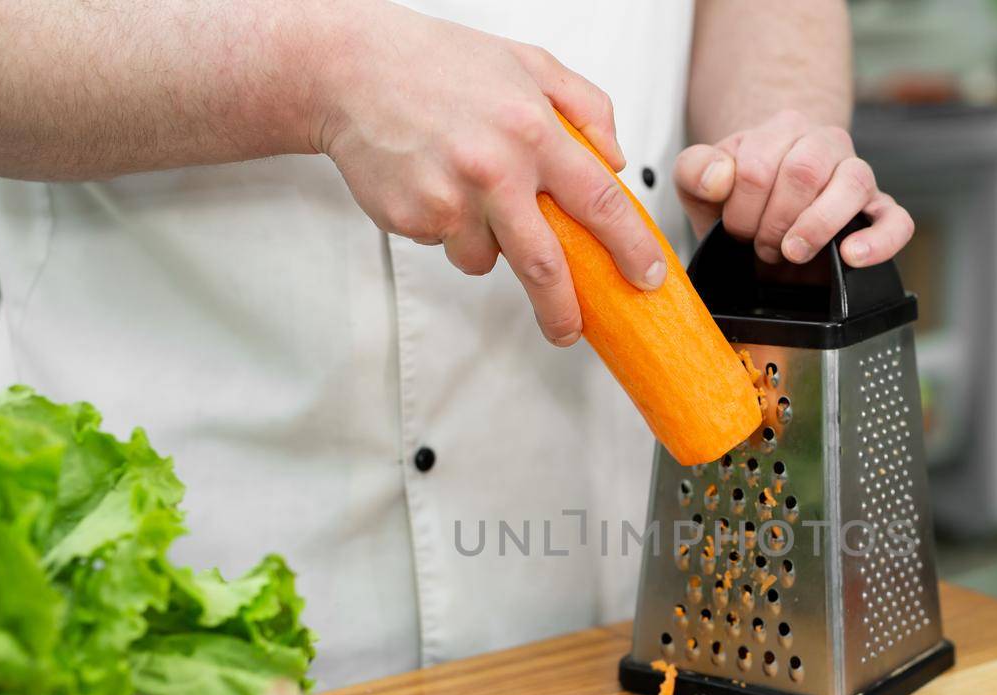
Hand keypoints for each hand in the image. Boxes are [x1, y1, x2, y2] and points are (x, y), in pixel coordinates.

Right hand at [313, 7, 665, 345]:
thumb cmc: (440, 63)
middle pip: (544, 267)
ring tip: (468, 191)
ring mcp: (450, 199)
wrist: (350, 70)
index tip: (645, 276)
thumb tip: (618, 160)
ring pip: (487, 260)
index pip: (599, 201)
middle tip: (570, 330)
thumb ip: (586, 106)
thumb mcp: (529, 62)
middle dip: (562, 310)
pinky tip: (434, 182)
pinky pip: (446, 246)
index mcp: (532, 130)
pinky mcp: (413, 218)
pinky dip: (449, 228)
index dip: (630, 247)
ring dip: (489, 244)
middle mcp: (494, 169)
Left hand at [673, 110, 912, 267]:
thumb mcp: (701, 183)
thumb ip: (694, 169)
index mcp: (783, 128)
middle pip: (803, 171)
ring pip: (854, 183)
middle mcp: (826, 143)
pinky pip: (897, 220)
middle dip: (772, 221)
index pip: (759, 164)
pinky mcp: (879, 212)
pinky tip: (852, 256)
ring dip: (814, 227)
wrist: (768, 216)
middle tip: (762, 245)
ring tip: (792, 252)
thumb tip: (720, 177)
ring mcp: (858, 175)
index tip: (736, 228)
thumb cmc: (737, 199)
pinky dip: (879, 240)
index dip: (740, 208)